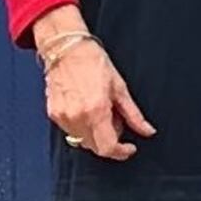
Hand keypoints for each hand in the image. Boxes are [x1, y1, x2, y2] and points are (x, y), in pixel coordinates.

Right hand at [35, 19, 152, 162]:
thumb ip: (133, 114)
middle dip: (110, 140)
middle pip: (95, 147)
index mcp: (95, 111)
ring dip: (95, 133)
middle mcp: (77, 117)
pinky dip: (83, 126)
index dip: (121, 152)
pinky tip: (87, 108)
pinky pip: (71, 130)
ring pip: (83, 140)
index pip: (107, 148)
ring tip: (100, 110)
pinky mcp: (53, 114)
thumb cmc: (92, 62)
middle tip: (115, 119)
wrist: (66, 48)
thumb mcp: (120, 88)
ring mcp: (63, 117)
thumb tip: (147, 131)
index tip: (129, 148)